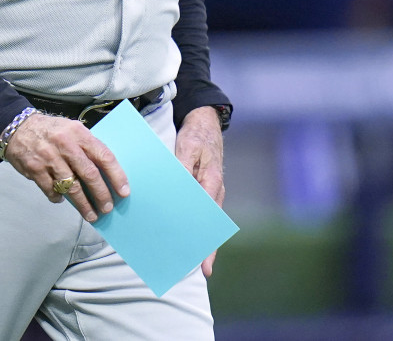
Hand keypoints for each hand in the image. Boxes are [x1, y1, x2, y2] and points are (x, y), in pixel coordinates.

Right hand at [1, 113, 129, 222]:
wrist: (16, 128)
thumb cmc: (50, 131)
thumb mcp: (71, 130)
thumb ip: (86, 147)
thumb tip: (106, 173)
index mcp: (79, 133)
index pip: (104, 155)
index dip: (116, 175)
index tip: (124, 191)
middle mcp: (65, 144)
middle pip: (89, 174)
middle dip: (101, 194)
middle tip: (108, 207)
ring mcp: (49, 157)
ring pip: (72, 187)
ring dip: (83, 204)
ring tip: (91, 214)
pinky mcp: (35, 169)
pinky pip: (51, 190)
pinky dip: (58, 198)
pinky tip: (62, 200)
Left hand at [175, 106, 225, 276]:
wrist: (204, 122)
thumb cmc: (196, 136)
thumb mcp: (188, 147)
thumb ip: (183, 168)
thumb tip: (179, 189)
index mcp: (212, 183)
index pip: (209, 218)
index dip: (207, 242)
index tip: (205, 264)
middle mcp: (214, 191)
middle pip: (209, 224)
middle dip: (205, 247)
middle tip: (200, 270)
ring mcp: (210, 190)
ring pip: (204, 219)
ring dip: (197, 235)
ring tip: (186, 257)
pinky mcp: (203, 187)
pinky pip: (198, 208)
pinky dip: (191, 220)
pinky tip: (180, 230)